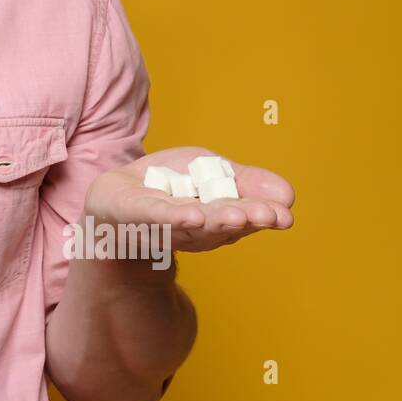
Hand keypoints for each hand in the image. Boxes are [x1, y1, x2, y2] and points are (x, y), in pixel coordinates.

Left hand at [83, 146, 294, 253]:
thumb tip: (287, 194)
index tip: (285, 215)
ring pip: (195, 224)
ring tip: (237, 214)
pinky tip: (193, 216)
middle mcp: (196, 229)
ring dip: (217, 220)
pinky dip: (175, 219)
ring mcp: (165, 225)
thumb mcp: (211, 171)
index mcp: (219, 219)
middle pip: (223, 225)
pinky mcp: (136, 214)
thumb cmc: (168, 185)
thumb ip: (247, 181)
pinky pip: (158, 217)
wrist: (114, 196)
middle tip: (269, 216)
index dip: (265, 215)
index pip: (245, 216)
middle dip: (246, 219)